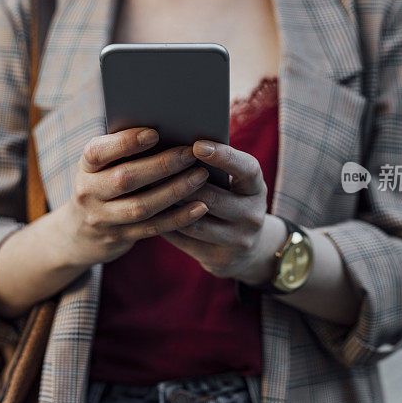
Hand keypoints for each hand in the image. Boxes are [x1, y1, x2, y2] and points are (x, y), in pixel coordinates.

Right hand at [59, 127, 210, 267]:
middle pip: (125, 179)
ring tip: (200, 176)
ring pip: (141, 207)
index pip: (98, 152)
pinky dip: (179, 218)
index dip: (125, 143)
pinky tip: (200, 207)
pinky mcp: (120, 237)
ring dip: (175, 191)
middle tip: (190, 154)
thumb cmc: (103, 184)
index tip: (154, 134)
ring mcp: (103, 219)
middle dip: (161, 166)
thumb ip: (124, 150)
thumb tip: (167, 127)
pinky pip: (153, 228)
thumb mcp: (102, 166)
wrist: (80, 232)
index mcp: (86, 167)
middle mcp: (88, 192)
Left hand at [160, 140, 280, 283]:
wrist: (244, 248)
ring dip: (168, 204)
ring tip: (145, 188)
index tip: (197, 145)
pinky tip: (148, 211)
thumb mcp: (232, 182)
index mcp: (256, 188)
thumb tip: (174, 143)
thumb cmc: (228, 199)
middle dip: (181, 181)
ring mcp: (238, 240)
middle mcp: (252, 215)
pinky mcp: (220, 259)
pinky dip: (165, 223)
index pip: (246, 169)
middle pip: (212, 197)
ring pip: (194, 222)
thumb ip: (212, 166)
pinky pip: (184, 240)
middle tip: (153, 165)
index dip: (224, 157)